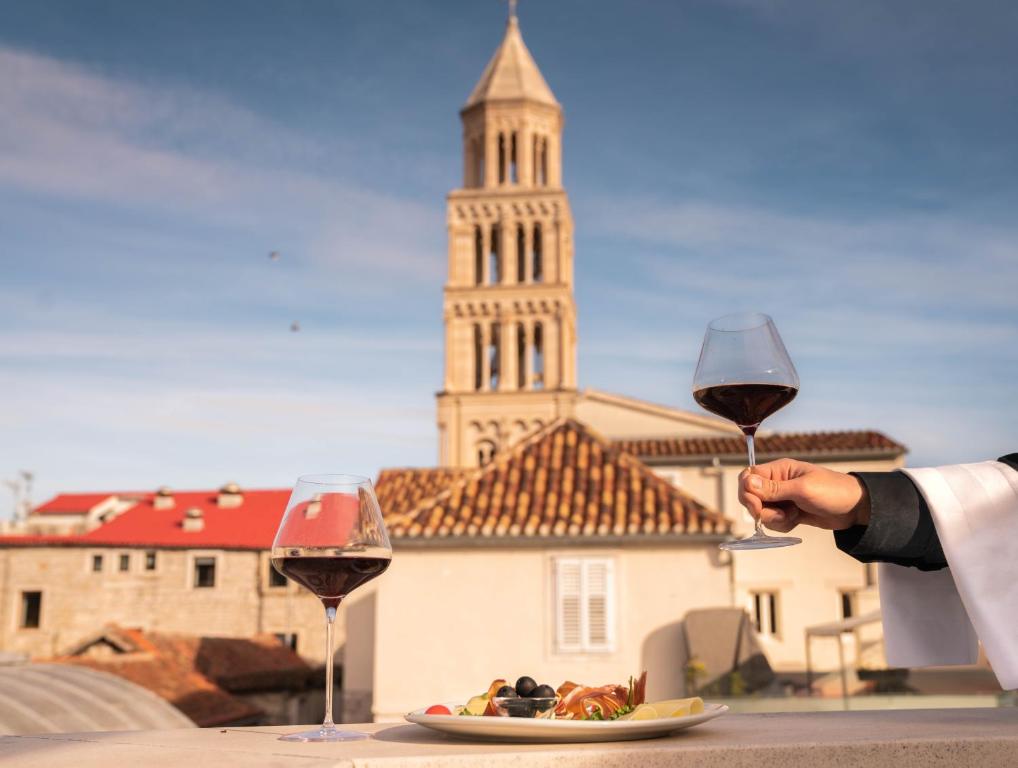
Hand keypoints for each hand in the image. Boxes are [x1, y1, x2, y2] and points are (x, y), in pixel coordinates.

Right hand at [738, 459, 870, 532]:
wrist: (856, 509)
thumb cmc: (833, 491)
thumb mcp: (802, 489)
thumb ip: (773, 488)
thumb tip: (746, 482)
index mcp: (779, 470)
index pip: (748, 477)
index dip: (747, 493)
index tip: (757, 507)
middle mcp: (777, 482)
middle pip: (751, 497)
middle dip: (762, 510)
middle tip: (781, 515)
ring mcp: (782, 498)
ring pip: (761, 512)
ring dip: (774, 519)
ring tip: (793, 516)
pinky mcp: (788, 512)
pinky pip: (773, 521)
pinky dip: (781, 525)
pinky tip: (796, 520)